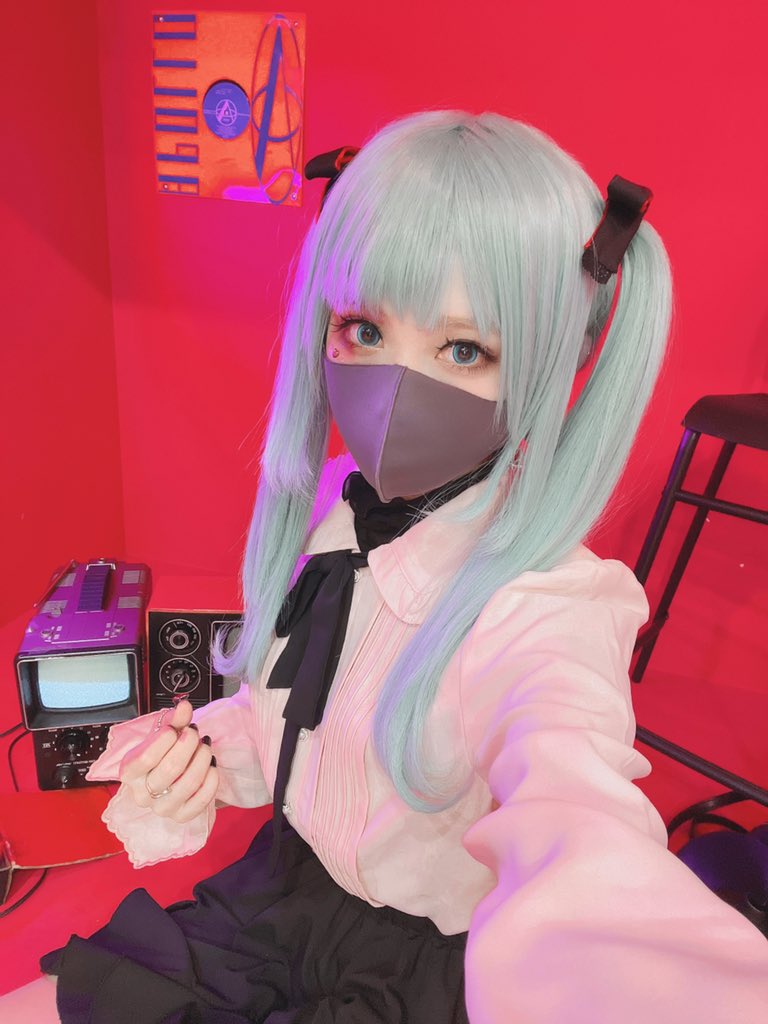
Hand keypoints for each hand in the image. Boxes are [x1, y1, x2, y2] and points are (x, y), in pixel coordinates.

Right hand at [120, 699, 218, 823]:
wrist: (168, 777)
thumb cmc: (162, 753)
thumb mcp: (162, 733)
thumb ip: (173, 719)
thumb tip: (184, 706)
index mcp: (129, 772)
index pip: (146, 757)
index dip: (165, 738)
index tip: (175, 727)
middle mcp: (142, 794)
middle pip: (171, 768)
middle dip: (188, 744)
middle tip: (195, 732)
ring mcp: (162, 808)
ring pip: (189, 782)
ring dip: (203, 758)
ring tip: (205, 746)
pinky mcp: (182, 816)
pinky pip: (202, 799)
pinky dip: (212, 778)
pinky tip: (211, 765)